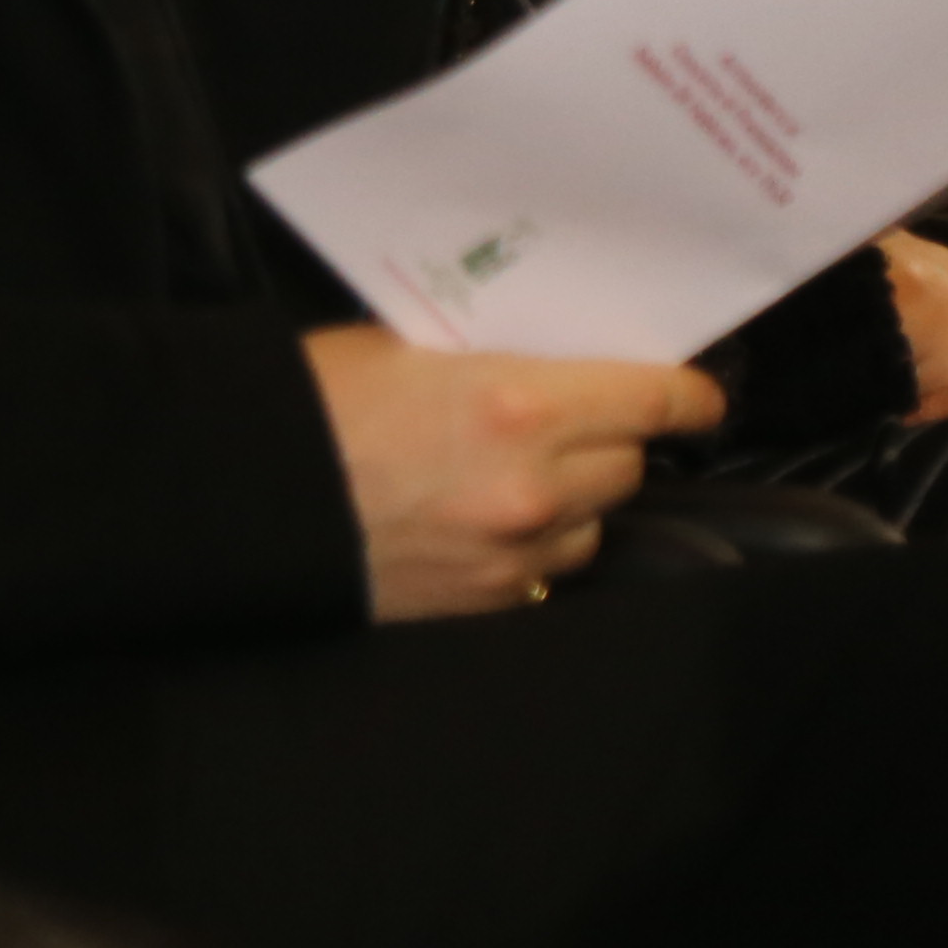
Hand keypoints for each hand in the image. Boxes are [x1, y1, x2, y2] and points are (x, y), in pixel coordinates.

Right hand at [303, 325, 724, 618]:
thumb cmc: (312, 401)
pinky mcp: (489, 600)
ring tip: (522, 478)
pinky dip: (533, 545)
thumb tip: (536, 360)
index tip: (700, 398)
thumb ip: (484, 357)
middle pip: (628, 464)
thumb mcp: (400, 347)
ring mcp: (517, 551)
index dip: (690, 398)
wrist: (246, 497)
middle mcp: (538, 483)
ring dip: (576, 500)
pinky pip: (546, 570)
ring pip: (595, 525)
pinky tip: (486, 524)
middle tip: (575, 422)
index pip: (656, 402)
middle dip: (611, 441)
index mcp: (521, 403)